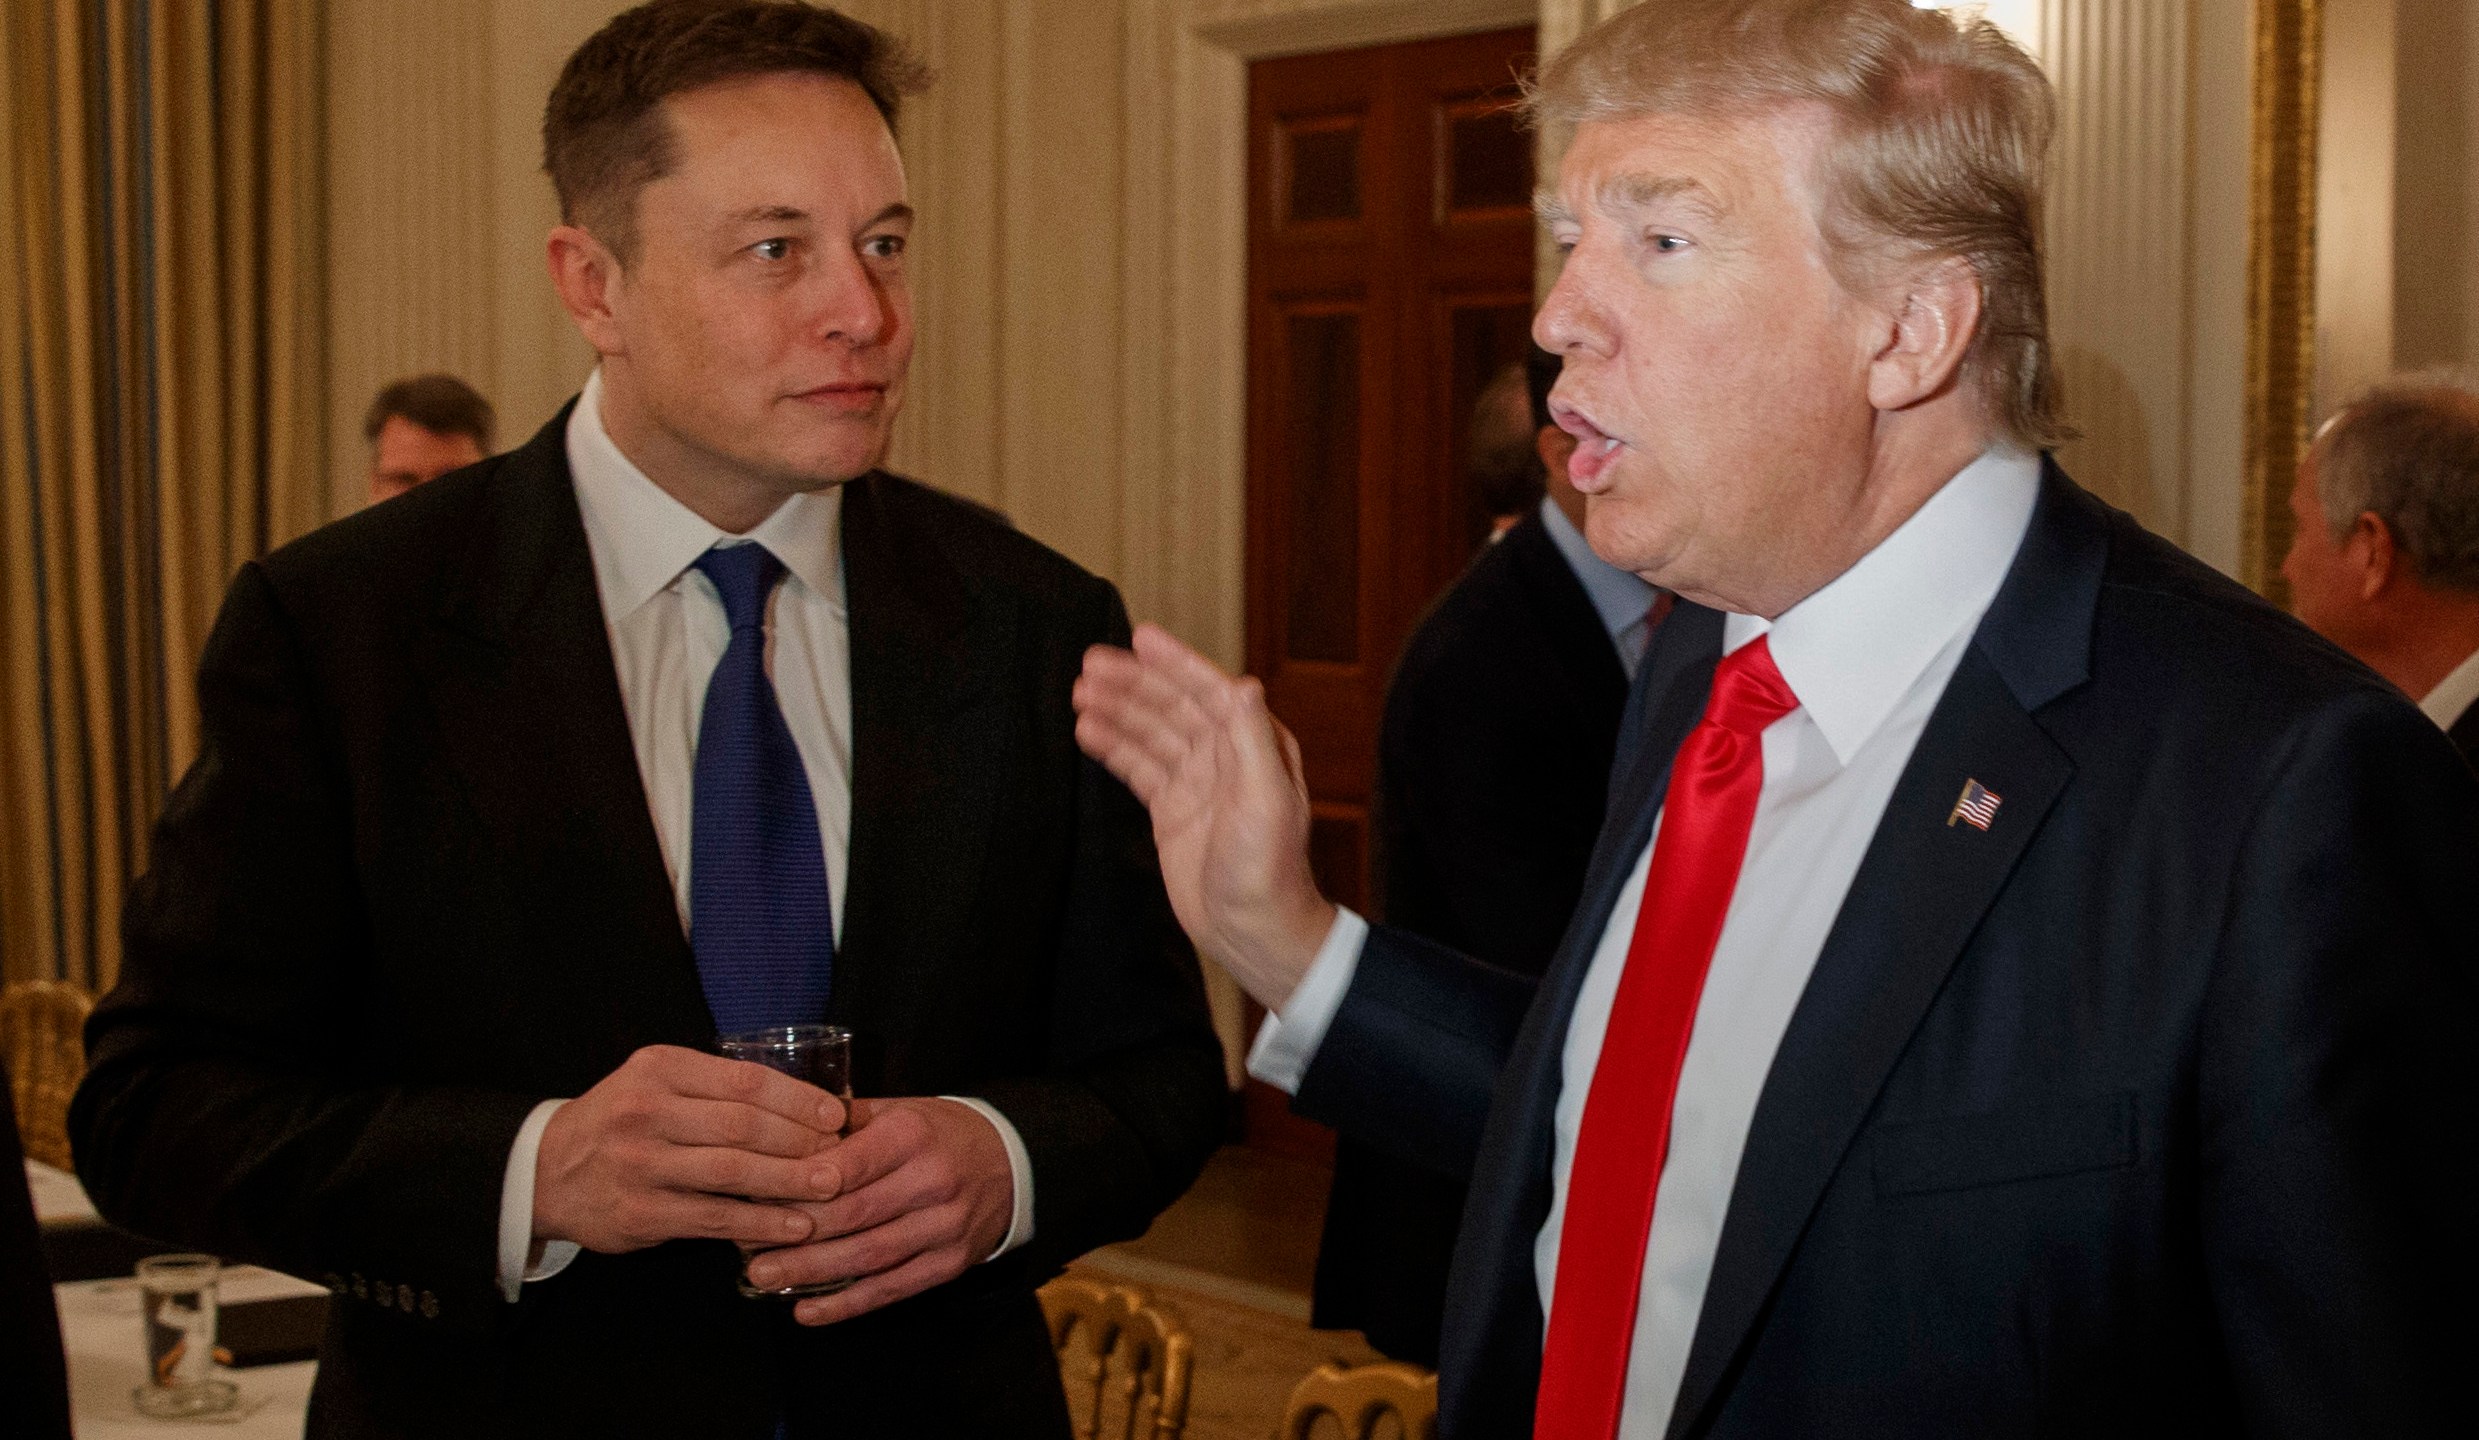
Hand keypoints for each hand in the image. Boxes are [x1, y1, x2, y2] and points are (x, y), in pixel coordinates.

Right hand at [534, 1044, 845, 1253]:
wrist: (546, 1171)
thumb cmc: (622, 1122)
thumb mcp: (658, 1084)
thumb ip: (716, 1090)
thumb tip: (806, 1107)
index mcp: (661, 1069)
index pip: (745, 1080)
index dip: (798, 1099)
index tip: (836, 1115)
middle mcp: (648, 1110)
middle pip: (744, 1125)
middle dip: (801, 1141)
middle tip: (841, 1156)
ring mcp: (641, 1163)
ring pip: (732, 1171)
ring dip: (789, 1182)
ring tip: (830, 1189)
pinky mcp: (641, 1211)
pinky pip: (714, 1216)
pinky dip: (760, 1222)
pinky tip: (794, 1227)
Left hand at [742, 1097, 1015, 1325]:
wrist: (1012, 1163)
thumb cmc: (939, 1134)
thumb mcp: (900, 1109)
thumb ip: (844, 1122)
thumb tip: (781, 1130)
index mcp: (913, 1135)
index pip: (849, 1163)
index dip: (802, 1185)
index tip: (758, 1197)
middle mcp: (932, 1181)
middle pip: (852, 1214)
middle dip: (795, 1235)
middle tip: (747, 1248)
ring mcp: (943, 1227)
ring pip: (868, 1256)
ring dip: (812, 1272)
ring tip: (764, 1278)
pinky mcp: (949, 1264)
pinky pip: (891, 1289)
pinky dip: (847, 1304)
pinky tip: (807, 1311)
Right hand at [1072, 623, 1336, 1009]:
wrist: (1252, 927)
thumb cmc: (1269, 868)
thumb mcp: (1266, 798)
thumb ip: (1252, 739)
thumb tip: (1243, 683)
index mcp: (1252, 745)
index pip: (1208, 691)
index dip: (1175, 663)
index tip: (1140, 638)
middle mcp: (1224, 756)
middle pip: (1171, 706)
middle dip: (1133, 683)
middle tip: (1090, 664)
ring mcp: (1195, 782)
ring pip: (1150, 733)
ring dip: (1117, 710)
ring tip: (1079, 693)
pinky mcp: (1172, 809)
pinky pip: (1138, 767)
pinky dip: (1113, 748)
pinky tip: (1086, 731)